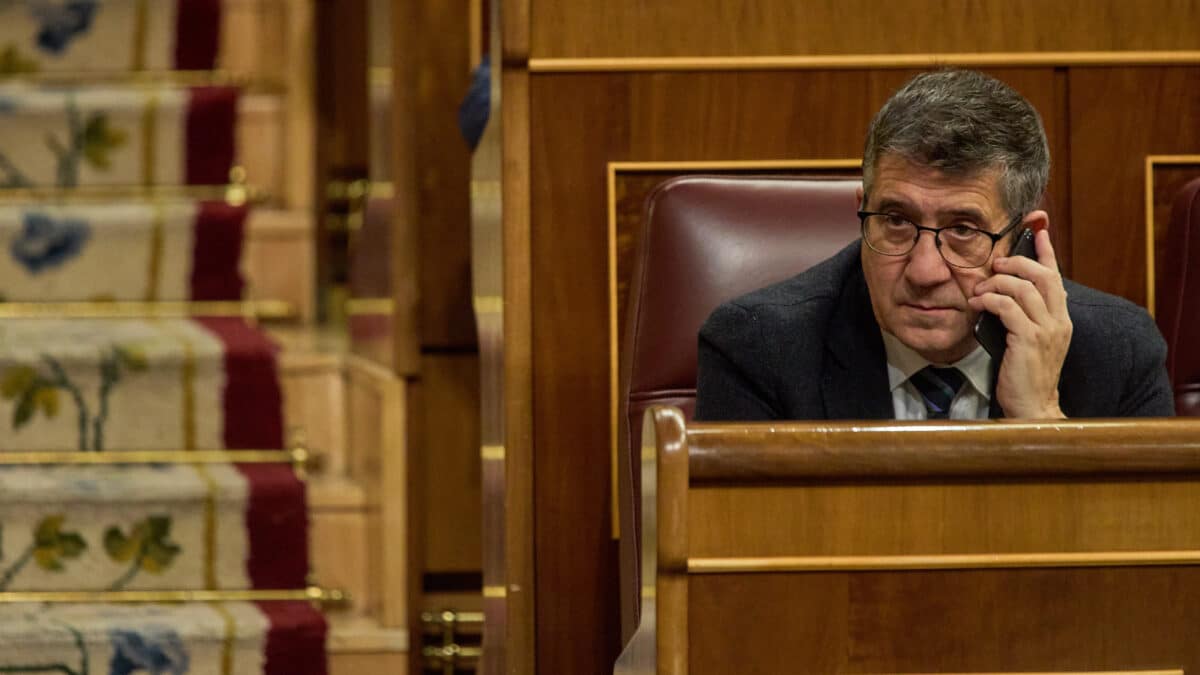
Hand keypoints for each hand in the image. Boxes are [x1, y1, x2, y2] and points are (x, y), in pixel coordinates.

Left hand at [967, 229, 1072, 418]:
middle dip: (1016, 262)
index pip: (1056, 276)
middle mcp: (1059, 321)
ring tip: (979, 289)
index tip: (1037, 229)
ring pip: (1024, 287)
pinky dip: (991, 300)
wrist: (1033, 407)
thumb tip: (1001, 293)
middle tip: (995, 264)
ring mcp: (1046, 330)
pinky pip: (1008, 307)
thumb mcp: (1027, 341)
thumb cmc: (1024, 375)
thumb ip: (1022, 316)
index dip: (1046, 250)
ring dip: (997, 282)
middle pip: (1043, 275)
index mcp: (1061, 319)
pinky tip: (978, 303)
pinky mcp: (1029, 340)